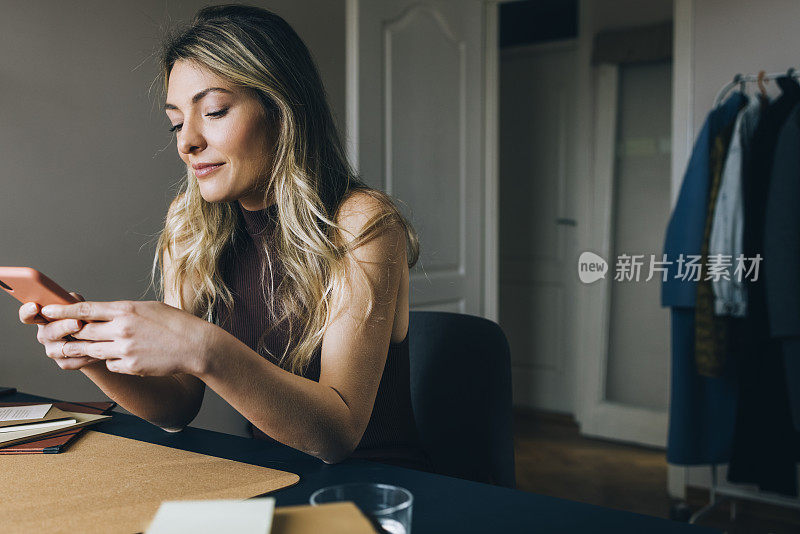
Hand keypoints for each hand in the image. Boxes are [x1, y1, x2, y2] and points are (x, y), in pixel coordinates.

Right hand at [19, 292, 100, 370]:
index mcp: (44, 318)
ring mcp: (53, 350)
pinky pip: (75, 360)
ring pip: (64, 348)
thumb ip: (71, 301)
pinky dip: (89, 355)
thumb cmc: (83, 318)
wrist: (96, 341)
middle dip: (64, 326)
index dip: (27, 311)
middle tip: (78, 323)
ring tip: (95, 338)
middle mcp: (45, 335)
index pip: (28, 315)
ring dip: (80, 343)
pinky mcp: (64, 363)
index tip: (34, 306)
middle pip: (50, 332)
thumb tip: (71, 299)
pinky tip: (99, 349)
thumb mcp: (77, 306)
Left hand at [39, 300, 212, 376]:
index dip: (61, 311)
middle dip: (68, 333)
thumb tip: (102, 314)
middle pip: (82, 331)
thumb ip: (124, 312)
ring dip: (84, 349)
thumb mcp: (148, 308)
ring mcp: (125, 349)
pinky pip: (111, 364)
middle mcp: (122, 328)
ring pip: (92, 350)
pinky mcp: (131, 366)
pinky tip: (124, 358)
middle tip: (56, 334)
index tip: (46, 310)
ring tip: (77, 348)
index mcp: (126, 309)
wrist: (195, 345)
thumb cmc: (175, 323)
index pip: (85, 309)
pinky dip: (112, 361)